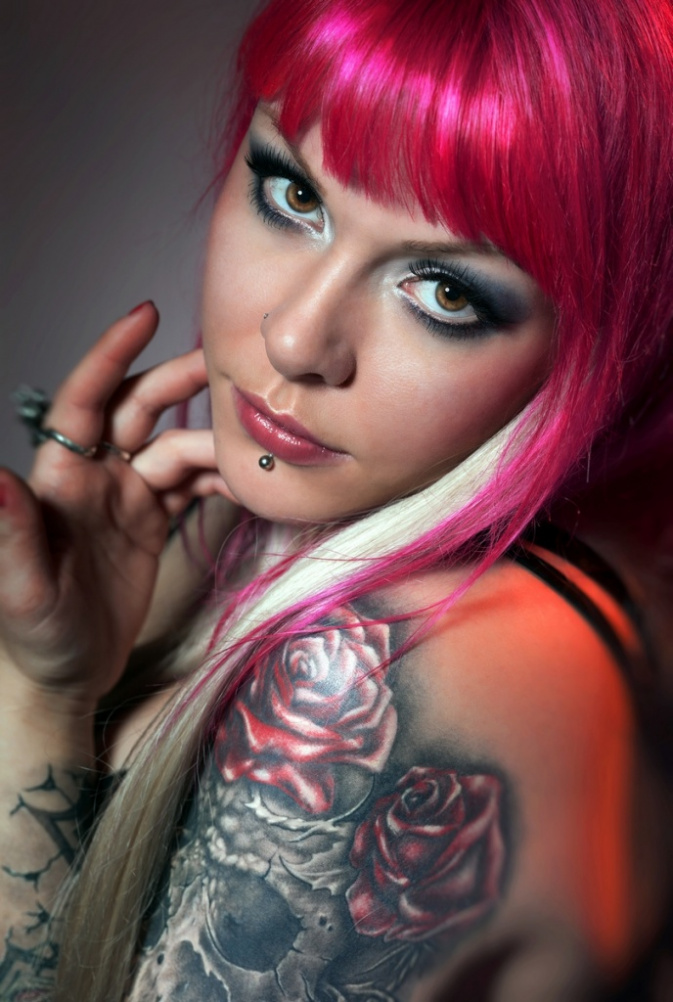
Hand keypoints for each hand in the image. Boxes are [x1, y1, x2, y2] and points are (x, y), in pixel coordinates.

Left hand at [0, 303, 228, 708]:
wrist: (65, 678)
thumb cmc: (35, 637)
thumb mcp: (22, 591)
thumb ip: (11, 533)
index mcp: (58, 480)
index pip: (84, 402)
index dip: (110, 356)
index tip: (146, 314)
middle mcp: (94, 477)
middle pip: (140, 411)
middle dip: (180, 382)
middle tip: (232, 368)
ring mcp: (126, 497)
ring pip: (175, 446)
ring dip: (214, 439)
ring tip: (259, 440)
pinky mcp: (151, 521)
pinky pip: (192, 484)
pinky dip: (220, 476)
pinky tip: (250, 477)